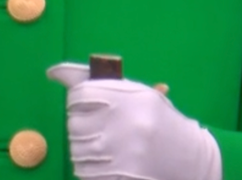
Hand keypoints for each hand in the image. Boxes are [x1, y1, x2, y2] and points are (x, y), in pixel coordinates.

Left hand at [47, 63, 221, 179]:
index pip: (78, 95)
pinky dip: (88, 167)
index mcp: (129, 96)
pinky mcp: (120, 176)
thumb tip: (52, 73)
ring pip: (76, 150)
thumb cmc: (157, 119)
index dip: (77, 101)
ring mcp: (122, 153)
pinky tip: (104, 161)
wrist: (189, 157)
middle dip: (80, 125)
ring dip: (83, 148)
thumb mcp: (134, 93)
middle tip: (97, 126)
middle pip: (74, 124)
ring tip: (103, 145)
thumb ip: (95, 82)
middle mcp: (125, 123)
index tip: (85, 104)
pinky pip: (85, 172)